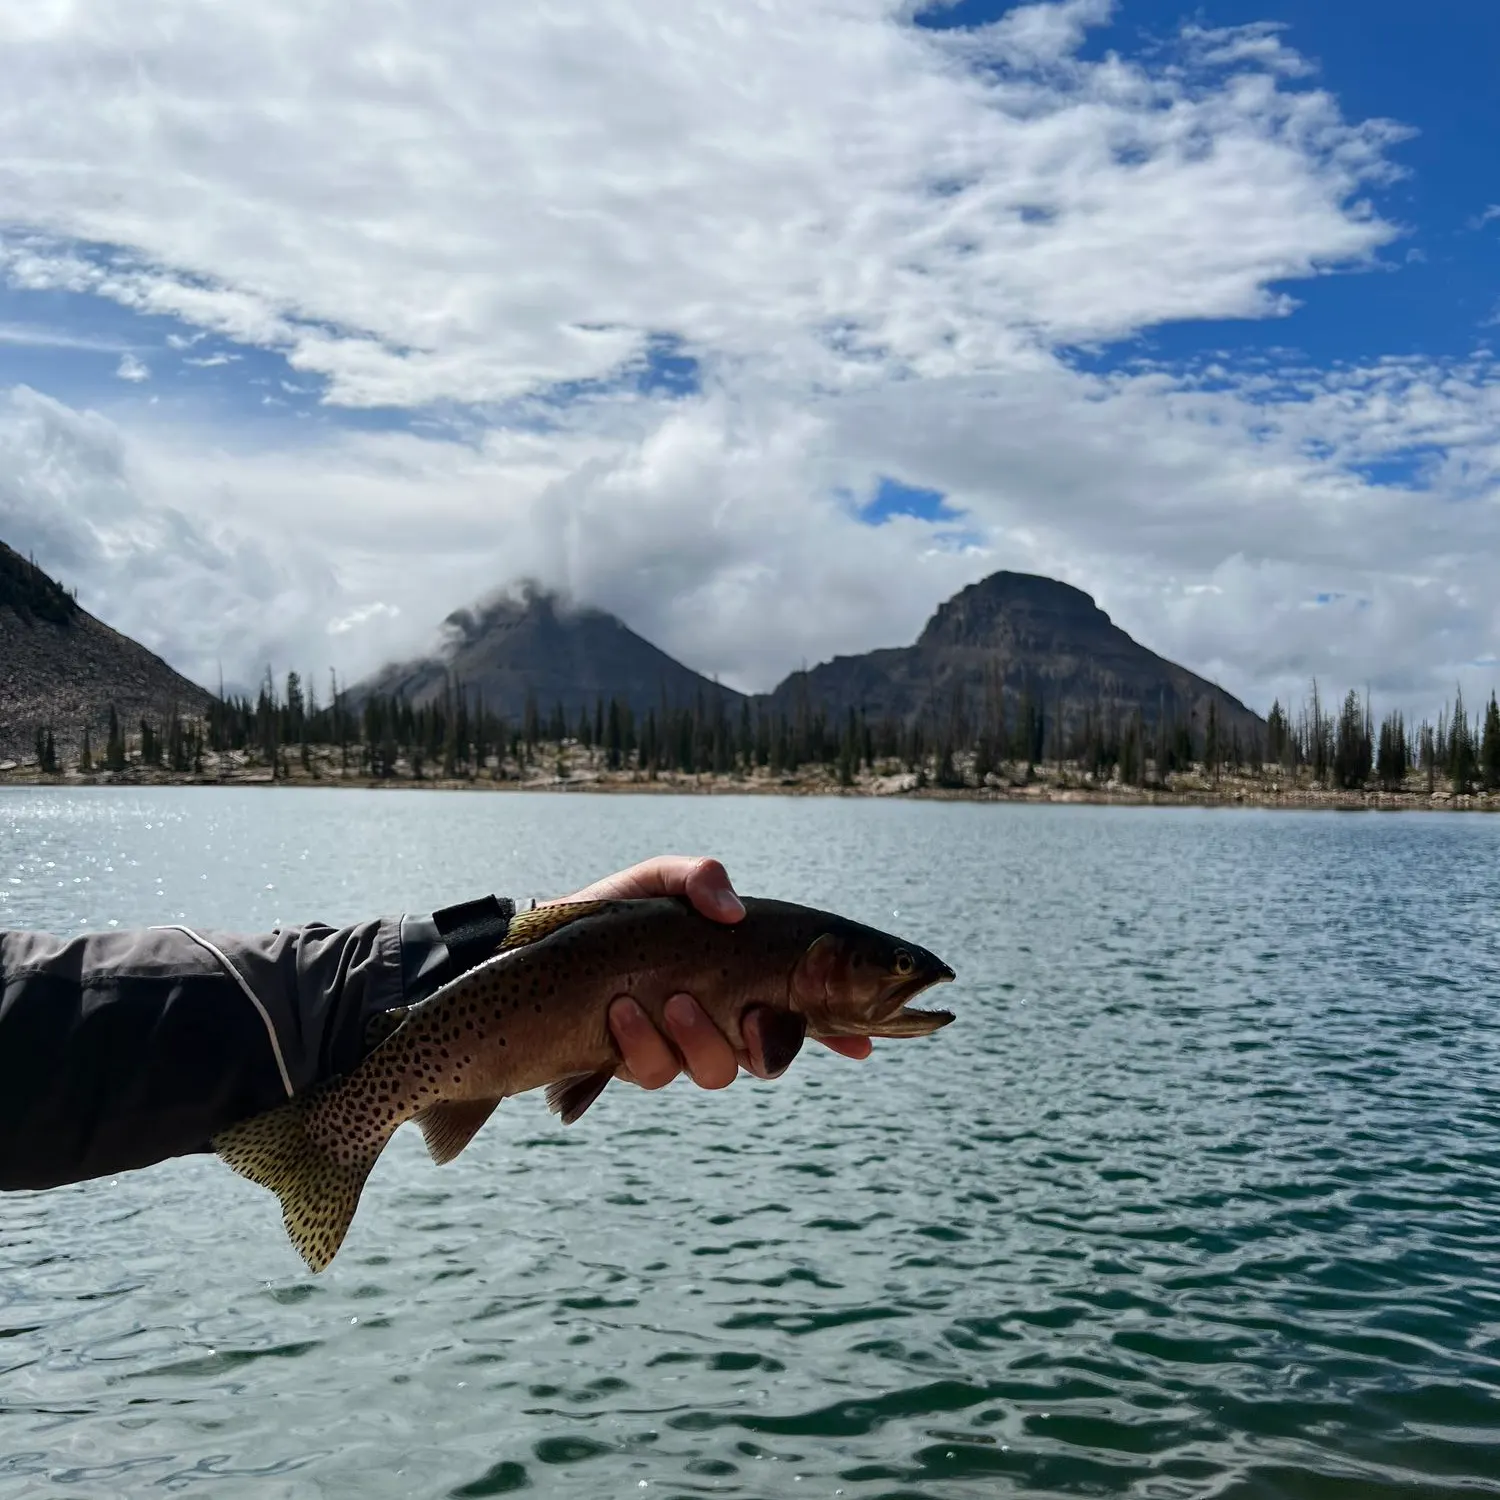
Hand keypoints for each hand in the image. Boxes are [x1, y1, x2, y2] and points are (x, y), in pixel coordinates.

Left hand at [546, 855, 872, 1089]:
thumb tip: (733, 911)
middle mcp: (719, 1020)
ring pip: (716, 1070)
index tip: (862, 1045)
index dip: (839, 1032)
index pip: (803, 1011)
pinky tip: (620, 1011)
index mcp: (739, 979)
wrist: (539, 948)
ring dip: (698, 1039)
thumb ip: (698, 877)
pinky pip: (657, 1071)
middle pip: (769, 1055)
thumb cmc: (612, 913)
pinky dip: (643, 1042)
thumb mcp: (657, 880)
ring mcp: (679, 1047)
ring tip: (670, 1000)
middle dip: (767, 1045)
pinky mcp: (635, 1064)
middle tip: (749, 1019)